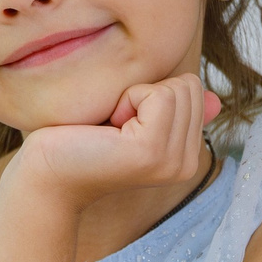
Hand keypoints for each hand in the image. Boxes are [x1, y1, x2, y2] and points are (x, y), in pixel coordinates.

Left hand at [10, 76, 220, 211]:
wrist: (45, 175)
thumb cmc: (79, 143)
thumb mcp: (134, 120)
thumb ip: (174, 111)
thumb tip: (216, 100)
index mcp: (186, 156)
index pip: (194, 90)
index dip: (152, 93)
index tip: (123, 124)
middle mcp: (186, 163)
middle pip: (189, 86)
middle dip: (146, 92)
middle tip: (115, 126)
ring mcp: (172, 161)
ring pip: (176, 88)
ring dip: (134, 96)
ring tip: (111, 129)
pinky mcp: (152, 151)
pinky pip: (157, 95)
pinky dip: (128, 99)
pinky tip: (109, 129)